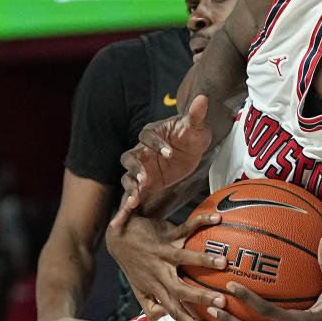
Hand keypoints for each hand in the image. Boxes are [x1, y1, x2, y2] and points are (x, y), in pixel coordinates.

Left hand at [106, 212, 227, 320]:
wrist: (118, 236)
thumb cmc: (133, 264)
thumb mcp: (138, 289)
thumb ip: (150, 306)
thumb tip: (167, 315)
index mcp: (156, 289)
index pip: (174, 312)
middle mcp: (160, 273)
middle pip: (180, 290)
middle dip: (201, 297)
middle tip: (222, 301)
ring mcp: (163, 253)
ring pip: (184, 259)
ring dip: (204, 260)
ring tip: (223, 262)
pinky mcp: (166, 234)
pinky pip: (186, 228)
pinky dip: (201, 222)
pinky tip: (216, 219)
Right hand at [111, 96, 212, 228]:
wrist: (190, 149)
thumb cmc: (191, 135)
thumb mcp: (196, 126)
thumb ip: (196, 114)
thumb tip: (203, 97)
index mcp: (151, 134)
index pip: (148, 136)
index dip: (156, 144)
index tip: (168, 152)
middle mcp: (141, 151)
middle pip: (130, 159)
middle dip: (135, 169)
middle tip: (146, 179)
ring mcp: (141, 169)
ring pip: (128, 178)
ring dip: (130, 188)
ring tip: (134, 201)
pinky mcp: (144, 185)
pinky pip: (131, 196)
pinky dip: (124, 209)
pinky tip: (118, 223)